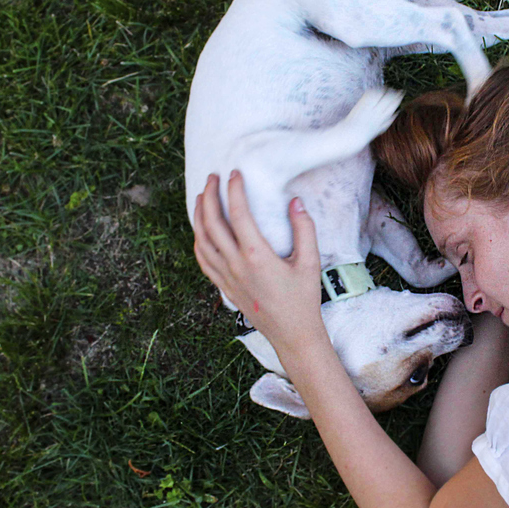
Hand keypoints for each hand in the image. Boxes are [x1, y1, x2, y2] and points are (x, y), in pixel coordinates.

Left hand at [192, 171, 326, 355]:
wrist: (292, 334)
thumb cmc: (303, 299)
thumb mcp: (310, 262)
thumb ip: (304, 229)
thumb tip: (295, 201)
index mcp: (256, 256)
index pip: (239, 214)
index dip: (234, 190)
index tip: (235, 174)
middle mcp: (236, 265)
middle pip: (212, 223)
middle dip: (210, 196)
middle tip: (213, 178)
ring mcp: (227, 277)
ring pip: (202, 240)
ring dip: (199, 215)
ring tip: (202, 196)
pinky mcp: (224, 287)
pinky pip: (203, 260)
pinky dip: (198, 241)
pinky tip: (200, 231)